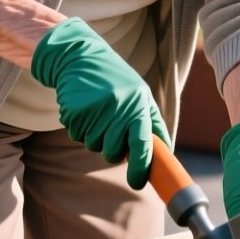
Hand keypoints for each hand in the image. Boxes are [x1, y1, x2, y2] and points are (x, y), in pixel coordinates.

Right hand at [31, 18, 167, 190]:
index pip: (143, 143)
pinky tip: (83, 108)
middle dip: (112, 149)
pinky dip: (79, 128)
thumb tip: (164, 151)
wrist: (80, 56)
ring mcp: (96, 110)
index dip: (141, 167)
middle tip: (110, 130)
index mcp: (139, 104)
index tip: (137, 182)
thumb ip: (150, 122)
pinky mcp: (75, 111)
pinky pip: (77, 136)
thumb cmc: (114, 80)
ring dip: (94, 136)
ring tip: (97, 112)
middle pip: (114, 153)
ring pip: (94, 146)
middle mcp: (119, 108)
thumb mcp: (139, 94)